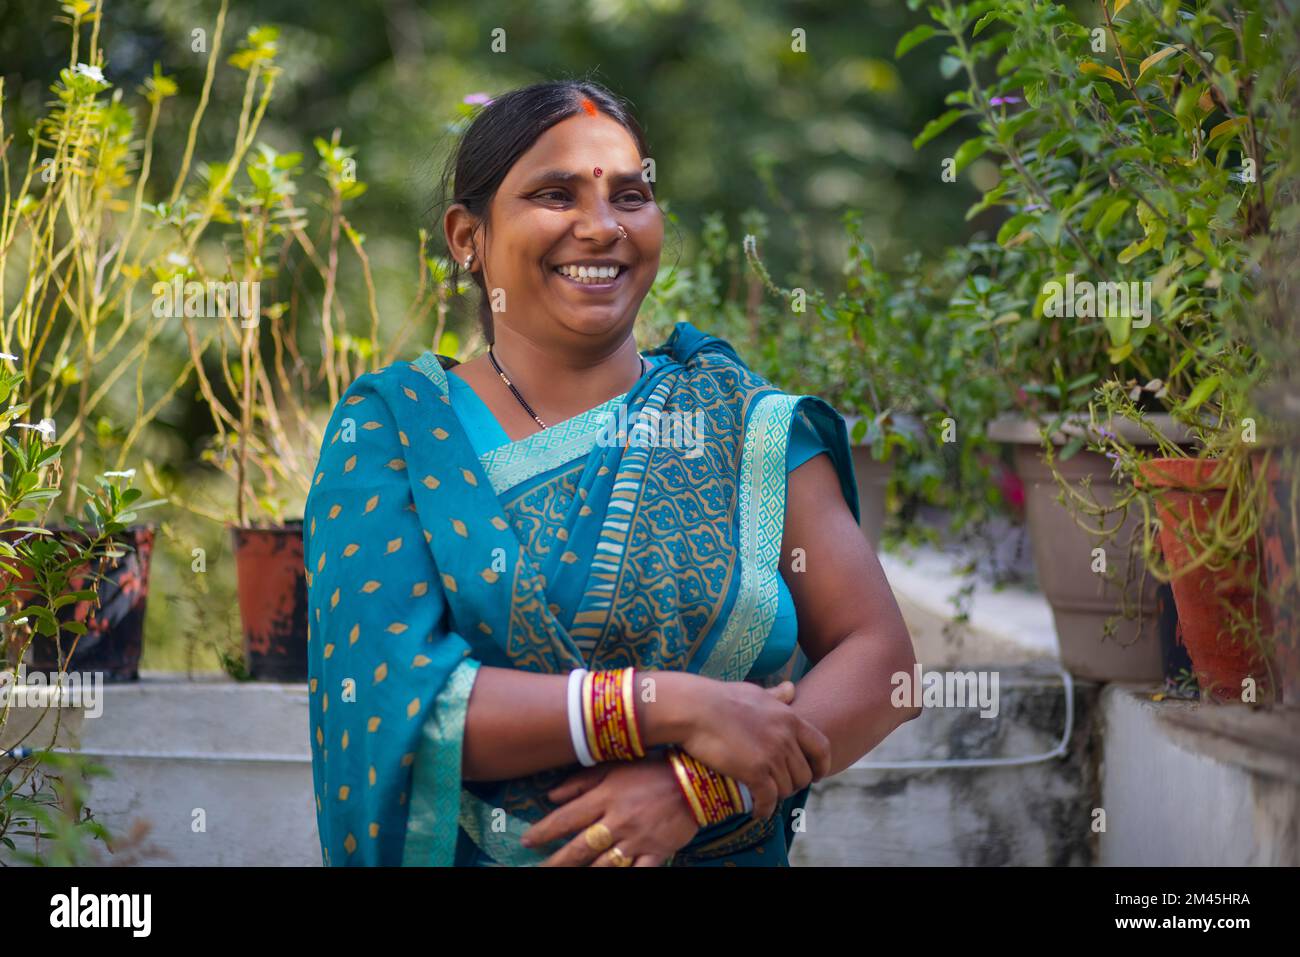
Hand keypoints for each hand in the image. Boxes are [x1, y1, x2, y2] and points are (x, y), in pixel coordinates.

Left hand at [519, 756, 698, 866]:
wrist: (693, 778)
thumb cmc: (650, 769)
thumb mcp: (614, 767)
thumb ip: (581, 781)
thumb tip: (551, 796)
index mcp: (605, 798)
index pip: (566, 818)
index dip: (544, 832)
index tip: (526, 841)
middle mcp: (618, 821)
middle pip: (580, 848)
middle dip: (555, 862)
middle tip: (537, 870)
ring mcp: (637, 840)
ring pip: (604, 865)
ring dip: (584, 872)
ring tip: (567, 876)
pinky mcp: (656, 852)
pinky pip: (637, 873)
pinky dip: (623, 877)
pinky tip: (607, 879)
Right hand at [676, 678, 830, 822]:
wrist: (695, 708)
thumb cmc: (720, 698)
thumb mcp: (754, 692)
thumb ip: (776, 696)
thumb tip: (791, 689)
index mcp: (789, 718)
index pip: (821, 747)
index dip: (821, 765)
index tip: (816, 775)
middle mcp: (786, 738)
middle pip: (804, 773)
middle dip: (794, 784)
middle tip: (780, 787)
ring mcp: (772, 755)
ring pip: (787, 788)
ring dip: (777, 796)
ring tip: (765, 797)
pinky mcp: (755, 772)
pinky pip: (769, 799)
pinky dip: (765, 809)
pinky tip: (757, 811)